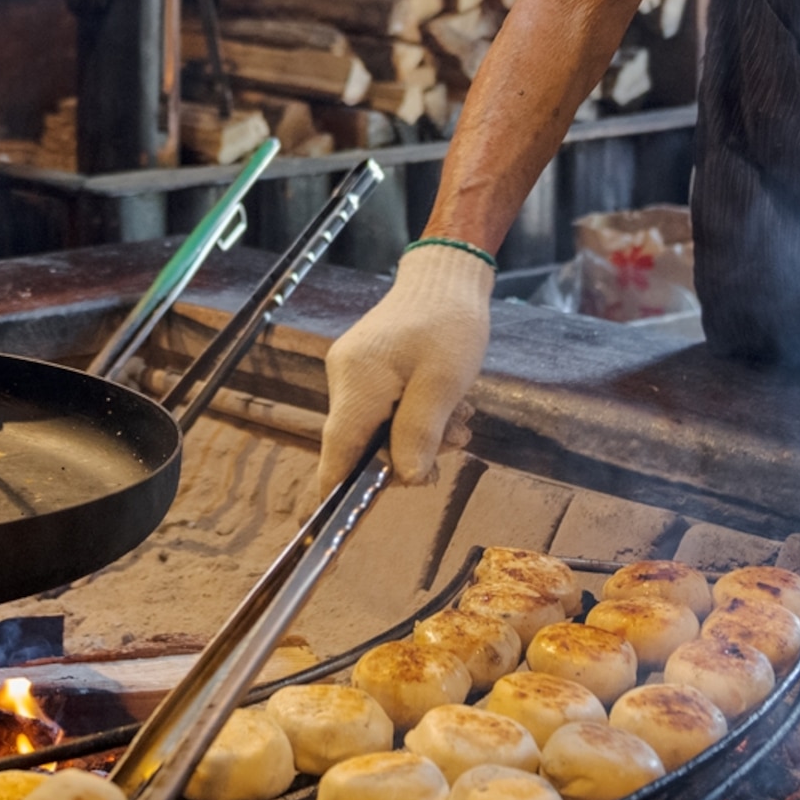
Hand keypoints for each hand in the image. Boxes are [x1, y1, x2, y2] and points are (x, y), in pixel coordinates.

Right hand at [316, 242, 492, 499]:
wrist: (446, 276)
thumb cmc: (450, 324)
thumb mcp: (445, 383)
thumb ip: (420, 432)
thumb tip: (404, 479)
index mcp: (358, 381)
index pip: (338, 449)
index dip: (338, 490)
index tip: (339, 523)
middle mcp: (344, 378)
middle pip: (362, 442)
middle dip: (407, 453)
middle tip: (456, 441)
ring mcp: (352, 372)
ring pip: (377, 427)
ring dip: (419, 433)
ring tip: (461, 417)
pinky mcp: (366, 368)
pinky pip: (383, 407)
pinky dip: (414, 414)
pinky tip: (448, 404)